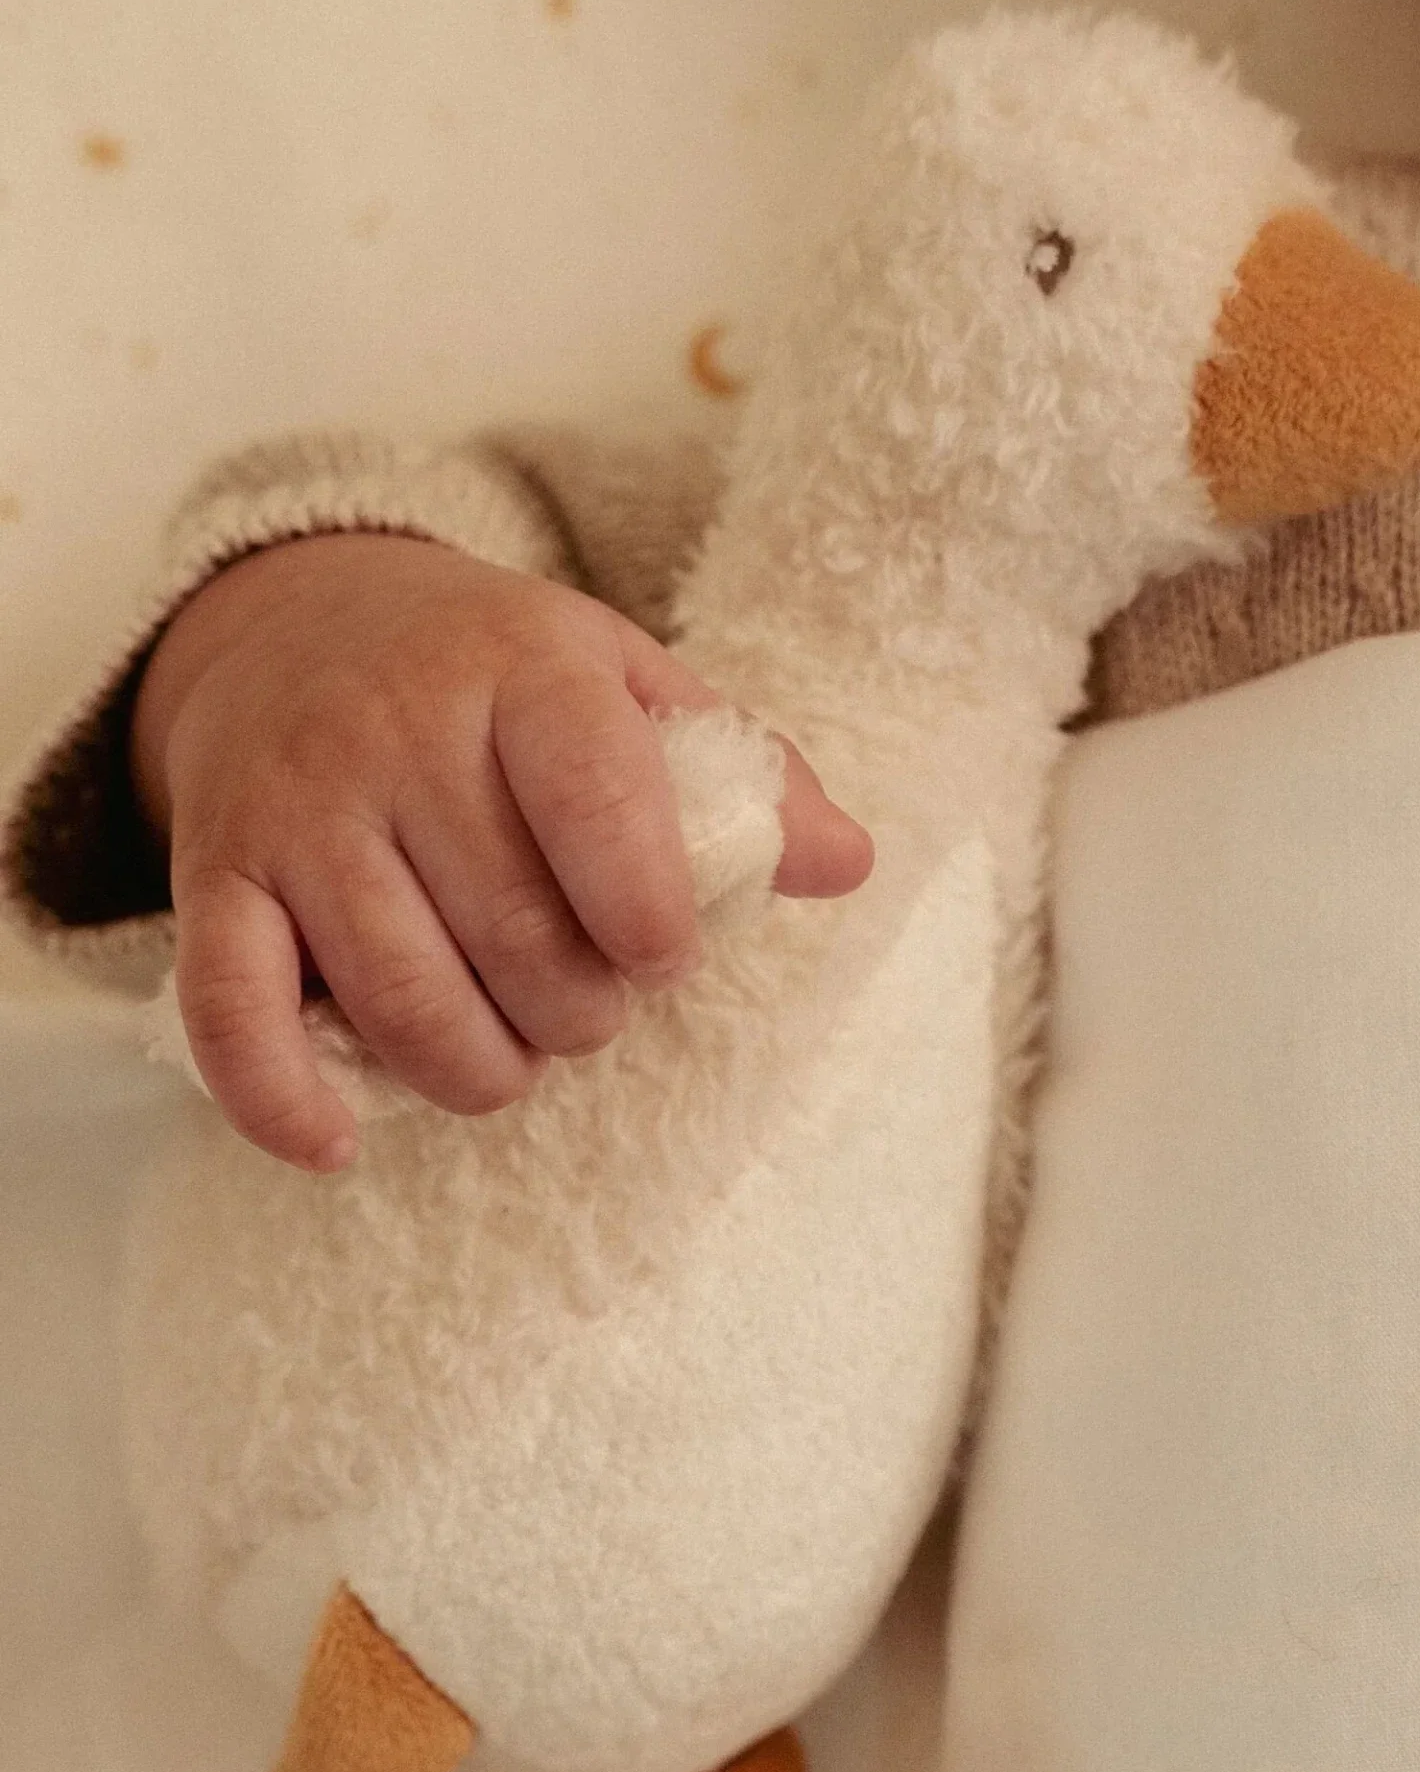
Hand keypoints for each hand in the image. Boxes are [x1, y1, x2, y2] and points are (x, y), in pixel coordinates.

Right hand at [132, 532, 872, 1173]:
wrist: (297, 625)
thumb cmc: (498, 677)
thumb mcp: (627, 684)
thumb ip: (746, 773)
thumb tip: (850, 863)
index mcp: (524, 670)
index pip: (597, 799)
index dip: (649, 913)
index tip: (665, 958)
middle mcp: (396, 731)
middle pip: (511, 929)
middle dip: (579, 1010)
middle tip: (592, 1002)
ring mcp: (297, 807)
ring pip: (398, 993)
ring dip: (481, 1067)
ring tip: (516, 1049)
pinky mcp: (218, 872)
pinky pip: (231, 1010)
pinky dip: (284, 1100)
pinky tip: (341, 1145)